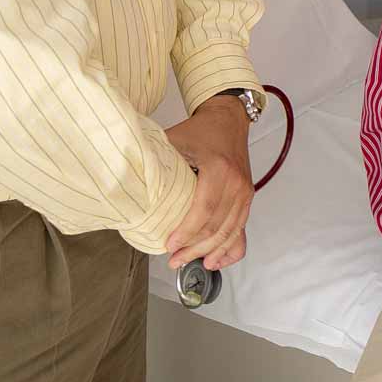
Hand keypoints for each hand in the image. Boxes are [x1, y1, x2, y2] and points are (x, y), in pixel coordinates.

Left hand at [164, 96, 253, 270]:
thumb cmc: (202, 129)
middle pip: (217, 227)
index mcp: (219, 169)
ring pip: (229, 232)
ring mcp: (245, 192)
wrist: (228, 119)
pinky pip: (241, 229)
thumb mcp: (175, 140)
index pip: (204, 210)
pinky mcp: (247, 197)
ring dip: (209, 252)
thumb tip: (134, 183)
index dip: (187, 232)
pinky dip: (230, 248)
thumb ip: (157, 161)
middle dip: (194, 248)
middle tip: (174, 259)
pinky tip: (216, 259)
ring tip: (188, 262)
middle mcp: (237, 183)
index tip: (170, 244)